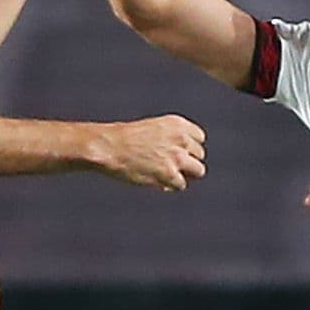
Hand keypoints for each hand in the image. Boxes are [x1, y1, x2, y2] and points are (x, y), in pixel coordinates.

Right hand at [90, 115, 206, 190]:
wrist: (109, 146)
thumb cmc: (124, 138)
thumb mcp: (152, 128)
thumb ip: (171, 139)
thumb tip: (183, 160)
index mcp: (177, 124)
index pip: (199, 137)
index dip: (189, 147)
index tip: (179, 151)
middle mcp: (181, 139)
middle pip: (199, 155)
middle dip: (188, 161)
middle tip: (170, 165)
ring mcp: (177, 157)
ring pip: (198, 171)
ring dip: (185, 174)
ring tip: (168, 174)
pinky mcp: (169, 174)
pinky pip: (181, 185)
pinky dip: (171, 185)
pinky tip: (158, 182)